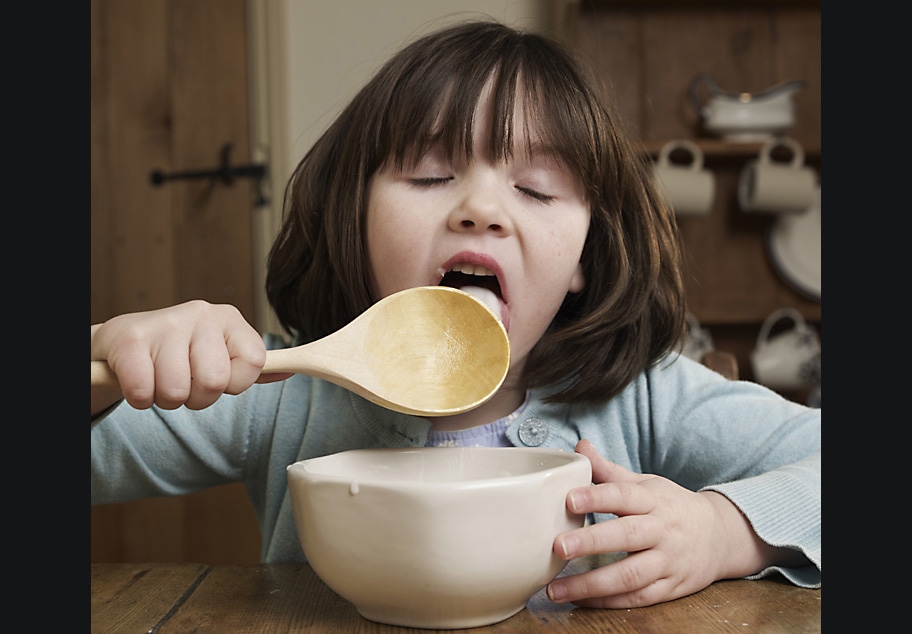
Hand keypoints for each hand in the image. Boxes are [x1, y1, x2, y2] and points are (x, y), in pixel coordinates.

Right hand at [91, 300, 271, 411]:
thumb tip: (289, 371)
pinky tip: (140, 380)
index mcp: (230, 319)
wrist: (125, 341)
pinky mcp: (130, 338)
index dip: (236, 383)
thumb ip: (249, 367)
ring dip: (166, 399)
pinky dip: (140, 397)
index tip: (219, 378)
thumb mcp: (218, 354)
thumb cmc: (179, 353)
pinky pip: (142, 391)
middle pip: (215, 382)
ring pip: (176, 391)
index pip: (255, 362)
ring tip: (160, 379)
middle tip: (185, 384)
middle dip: (198, 397)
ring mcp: (166, 322)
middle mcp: (202, 313)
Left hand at [546, 439, 771, 607]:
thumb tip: (579, 446)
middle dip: (592, 542)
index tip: (569, 499)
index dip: (597, 497)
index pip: (624, 496)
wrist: (721, 537)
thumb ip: (608, 470)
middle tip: (558, 546)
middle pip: (627, 536)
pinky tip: (579, 601)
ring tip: (556, 588)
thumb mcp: (646, 484)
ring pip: (630, 575)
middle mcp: (662, 530)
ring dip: (592, 584)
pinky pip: (637, 598)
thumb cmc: (672, 507)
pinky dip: (607, 602)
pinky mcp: (670, 588)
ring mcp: (667, 562)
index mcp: (653, 500)